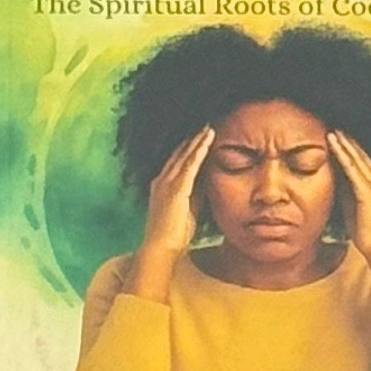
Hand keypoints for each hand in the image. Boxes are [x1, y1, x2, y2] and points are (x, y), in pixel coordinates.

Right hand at [128, 125, 215, 297]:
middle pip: (179, 152)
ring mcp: (167, 183)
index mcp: (163, 185)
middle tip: (205, 122)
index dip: (187, 146)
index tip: (199, 134)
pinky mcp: (176, 189)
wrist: (161, 248)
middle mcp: (162, 180)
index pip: (176, 160)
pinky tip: (207, 139)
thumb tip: (207, 184)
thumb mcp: (188, 210)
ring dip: (197, 139)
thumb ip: (195, 195)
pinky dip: (199, 150)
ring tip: (209, 126)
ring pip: (184, 154)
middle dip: (192, 137)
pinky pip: (190, 165)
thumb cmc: (174, 234)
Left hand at [326, 127, 370, 281]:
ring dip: (345, 143)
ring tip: (333, 131)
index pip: (365, 165)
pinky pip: (352, 168)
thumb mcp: (355, 212)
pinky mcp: (367, 192)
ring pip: (357, 159)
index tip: (342, 139)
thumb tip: (335, 185)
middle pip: (362, 157)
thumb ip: (347, 197)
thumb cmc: (370, 237)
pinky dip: (343, 154)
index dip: (354, 151)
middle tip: (338, 128)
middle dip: (350, 142)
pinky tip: (334, 143)